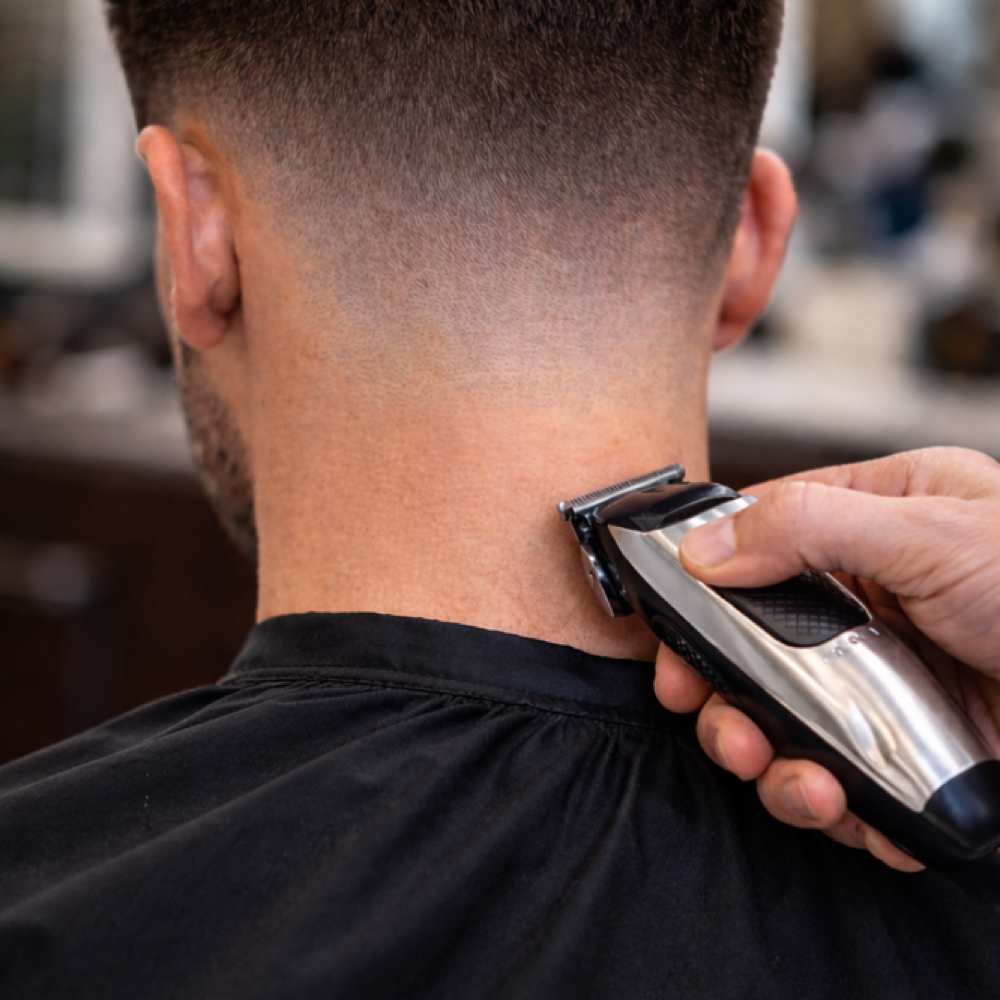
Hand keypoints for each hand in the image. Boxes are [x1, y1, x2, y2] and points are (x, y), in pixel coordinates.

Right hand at [654, 447, 999, 871]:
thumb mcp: (931, 533)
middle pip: (761, 645)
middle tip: (722, 727)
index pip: (759, 544)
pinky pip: (847, 772)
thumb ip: (808, 527)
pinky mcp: (914, 741)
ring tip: (796, 782)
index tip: (674, 639)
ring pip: (794, 717)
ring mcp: (893, 674)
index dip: (705, 593)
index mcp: (877, 520)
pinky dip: (837, 804)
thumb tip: (706, 546)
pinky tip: (850, 812)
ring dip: (775, 761)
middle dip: (730, 696)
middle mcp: (876, 597)